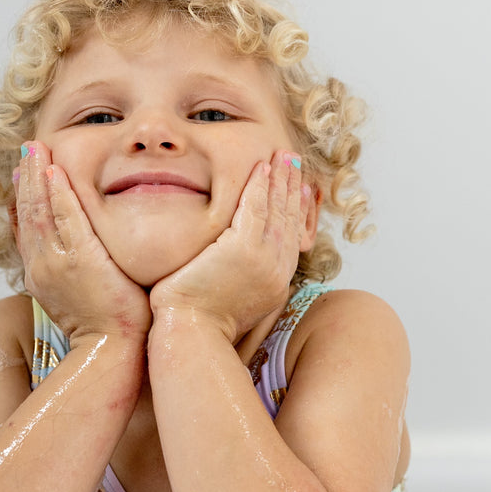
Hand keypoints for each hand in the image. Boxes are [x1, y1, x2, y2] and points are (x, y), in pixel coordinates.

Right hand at [11, 141, 150, 342]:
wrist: (111, 352)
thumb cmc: (109, 329)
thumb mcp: (85, 297)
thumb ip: (82, 273)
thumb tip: (90, 258)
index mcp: (42, 275)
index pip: (27, 229)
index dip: (24, 199)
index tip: (25, 174)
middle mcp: (43, 266)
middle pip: (28, 214)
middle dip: (28, 179)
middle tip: (28, 150)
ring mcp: (58, 263)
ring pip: (40, 211)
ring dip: (38, 177)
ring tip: (36, 150)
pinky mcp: (81, 261)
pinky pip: (65, 220)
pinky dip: (58, 194)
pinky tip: (56, 171)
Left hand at [149, 149, 309, 342]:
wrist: (191, 336)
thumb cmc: (199, 325)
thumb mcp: (233, 303)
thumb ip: (243, 281)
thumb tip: (239, 269)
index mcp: (276, 283)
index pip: (292, 239)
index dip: (296, 211)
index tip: (299, 190)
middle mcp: (277, 270)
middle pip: (290, 220)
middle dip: (293, 188)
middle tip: (295, 163)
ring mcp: (264, 260)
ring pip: (276, 210)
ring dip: (280, 179)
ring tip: (282, 156)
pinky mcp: (244, 249)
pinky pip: (255, 208)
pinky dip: (260, 185)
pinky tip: (261, 167)